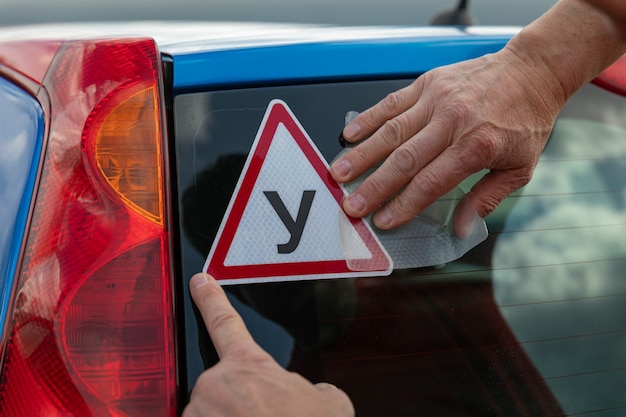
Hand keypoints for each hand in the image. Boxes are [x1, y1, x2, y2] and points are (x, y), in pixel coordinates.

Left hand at [183, 273, 354, 416]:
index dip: (211, 298)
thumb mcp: (328, 402)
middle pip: (220, 388)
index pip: (225, 321)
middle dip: (238, 404)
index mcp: (248, 365)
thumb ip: (310, 388)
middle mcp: (216, 384)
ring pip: (209, 415)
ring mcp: (198, 413)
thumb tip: (310, 395)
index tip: (201, 281)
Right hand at [330, 48, 562, 235]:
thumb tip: (461, 229)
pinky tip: (348, 136)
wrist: (532, 71)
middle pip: (404, 160)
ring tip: (338, 174)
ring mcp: (437, 100)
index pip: (431, 182)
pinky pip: (391, 103)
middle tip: (351, 206)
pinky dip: (368, 119)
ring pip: (391, 131)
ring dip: (362, 155)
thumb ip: (486, 199)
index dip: (403, 205)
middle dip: (374, 187)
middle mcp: (453, 121)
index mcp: (477, 146)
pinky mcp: (427, 84)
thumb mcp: (520, 168)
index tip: (382, 221)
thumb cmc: (525, 121)